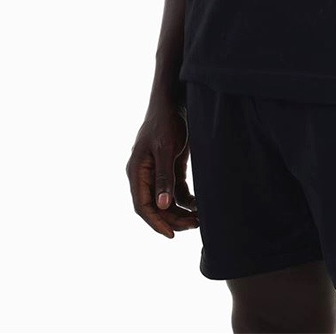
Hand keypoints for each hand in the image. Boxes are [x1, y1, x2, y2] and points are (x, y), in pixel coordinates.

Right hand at [126, 96, 198, 237]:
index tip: (171, 234)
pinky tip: (199, 205)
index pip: (143, 206)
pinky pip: (175, 191)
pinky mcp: (169, 167)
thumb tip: (162, 206)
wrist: (173, 102)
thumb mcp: (165, 150)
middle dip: (173, 218)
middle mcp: (144, 175)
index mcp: (137, 172)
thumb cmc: (165, 123)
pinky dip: (185, 200)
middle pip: (156, 206)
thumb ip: (164, 177)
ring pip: (166, 201)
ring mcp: (157, 172)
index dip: (155, 222)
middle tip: (194, 225)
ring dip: (180, 211)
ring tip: (199, 219)